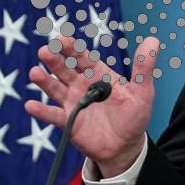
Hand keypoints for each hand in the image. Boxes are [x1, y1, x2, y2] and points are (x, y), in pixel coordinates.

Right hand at [24, 35, 160, 177]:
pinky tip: (31, 105)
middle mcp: (81, 85)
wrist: (126, 146)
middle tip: (45, 51)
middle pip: (65, 69)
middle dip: (55, 60)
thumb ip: (144, 67)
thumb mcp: (143, 91)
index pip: (82, 57)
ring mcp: (73, 103)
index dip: (72, 47)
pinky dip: (41, 111)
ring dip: (44, 81)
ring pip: (55, 88)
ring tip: (34, 73)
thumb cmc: (134, 116)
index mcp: (98, 74)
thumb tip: (154, 40)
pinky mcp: (68, 122)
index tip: (61, 38)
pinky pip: (53, 115)